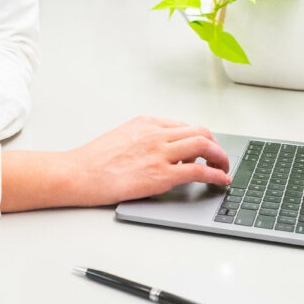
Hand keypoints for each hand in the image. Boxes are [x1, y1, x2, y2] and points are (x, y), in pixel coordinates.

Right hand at [0, 116, 230, 211]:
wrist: (78, 173)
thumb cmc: (93, 161)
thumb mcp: (120, 137)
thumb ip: (143, 140)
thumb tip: (161, 152)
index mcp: (146, 123)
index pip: (184, 126)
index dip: (199, 139)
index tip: (205, 149)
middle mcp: (156, 134)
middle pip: (200, 132)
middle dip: (216, 145)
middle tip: (220, 158)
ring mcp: (160, 153)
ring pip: (204, 146)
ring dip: (221, 158)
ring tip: (224, 168)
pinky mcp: (161, 175)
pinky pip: (199, 171)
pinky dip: (216, 175)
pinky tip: (221, 180)